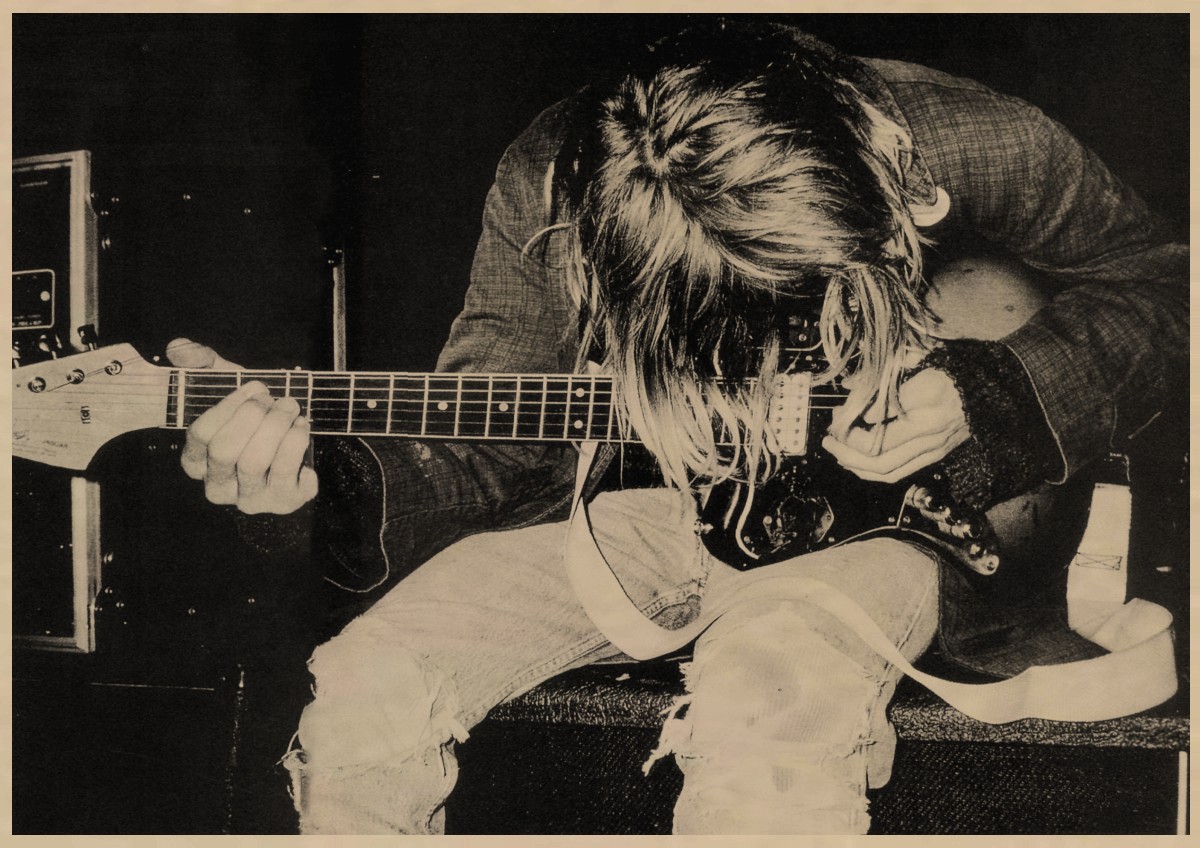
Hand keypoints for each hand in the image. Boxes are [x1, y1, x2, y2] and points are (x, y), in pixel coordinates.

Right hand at [166, 338, 317, 513]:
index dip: (230, 406)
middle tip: (275, 400)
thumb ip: (202, 362)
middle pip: (225, 450)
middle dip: (254, 417)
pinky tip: (302, 427)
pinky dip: (296, 441)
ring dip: (277, 426)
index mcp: (197, 461)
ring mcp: (249, 498)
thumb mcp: (229, 385)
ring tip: (291, 408)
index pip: (201, 434)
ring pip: (254, 462)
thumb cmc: (255, 417)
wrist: (296, 443)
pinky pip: (285, 471)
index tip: (255, 387)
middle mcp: (217, 486)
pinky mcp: (282, 501)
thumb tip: (179, 349)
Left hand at [821, 368, 968, 482]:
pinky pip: (897, 473)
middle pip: (877, 453)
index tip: (839, 412)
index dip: (851, 420)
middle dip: (845, 449)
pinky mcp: (934, 457)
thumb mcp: (919, 360)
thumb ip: (884, 375)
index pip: (878, 419)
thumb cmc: (951, 371)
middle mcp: (930, 428)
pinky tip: (855, 463)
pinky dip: (871, 472)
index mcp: (927, 397)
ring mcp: (933, 447)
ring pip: (885, 469)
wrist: (988, 391)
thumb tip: (850, 386)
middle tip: (828, 438)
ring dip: (854, 464)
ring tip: (836, 451)